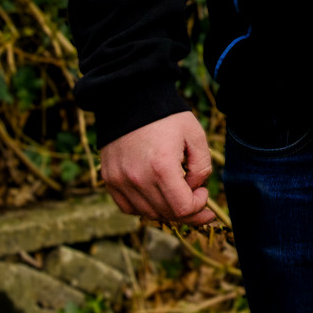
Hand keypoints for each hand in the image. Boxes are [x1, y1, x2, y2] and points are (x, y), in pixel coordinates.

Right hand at [99, 110, 215, 225]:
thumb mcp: (195, 134)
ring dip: (166, 209)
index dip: (199, 206)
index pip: (182, 208)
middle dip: (187, 210)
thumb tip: (195, 188)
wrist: (130, 99)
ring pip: (148, 213)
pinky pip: (128, 207)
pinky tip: (156, 195)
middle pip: (166, 213)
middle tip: (197, 198)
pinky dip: (144, 207)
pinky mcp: (109, 179)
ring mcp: (120, 181)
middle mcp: (137, 179)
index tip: (203, 192)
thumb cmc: (166, 116)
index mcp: (162, 167)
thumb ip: (202, 166)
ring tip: (177, 194)